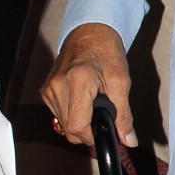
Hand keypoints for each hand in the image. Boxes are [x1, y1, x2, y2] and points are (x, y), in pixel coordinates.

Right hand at [42, 23, 133, 147]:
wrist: (89, 33)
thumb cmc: (106, 53)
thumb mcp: (121, 82)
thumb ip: (124, 114)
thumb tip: (128, 140)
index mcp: (77, 82)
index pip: (77, 127)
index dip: (93, 137)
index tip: (106, 134)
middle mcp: (58, 87)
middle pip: (70, 131)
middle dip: (89, 131)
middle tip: (104, 116)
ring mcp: (49, 89)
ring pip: (64, 125)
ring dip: (81, 123)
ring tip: (93, 104)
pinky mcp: (46, 91)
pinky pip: (59, 115)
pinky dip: (73, 115)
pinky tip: (83, 101)